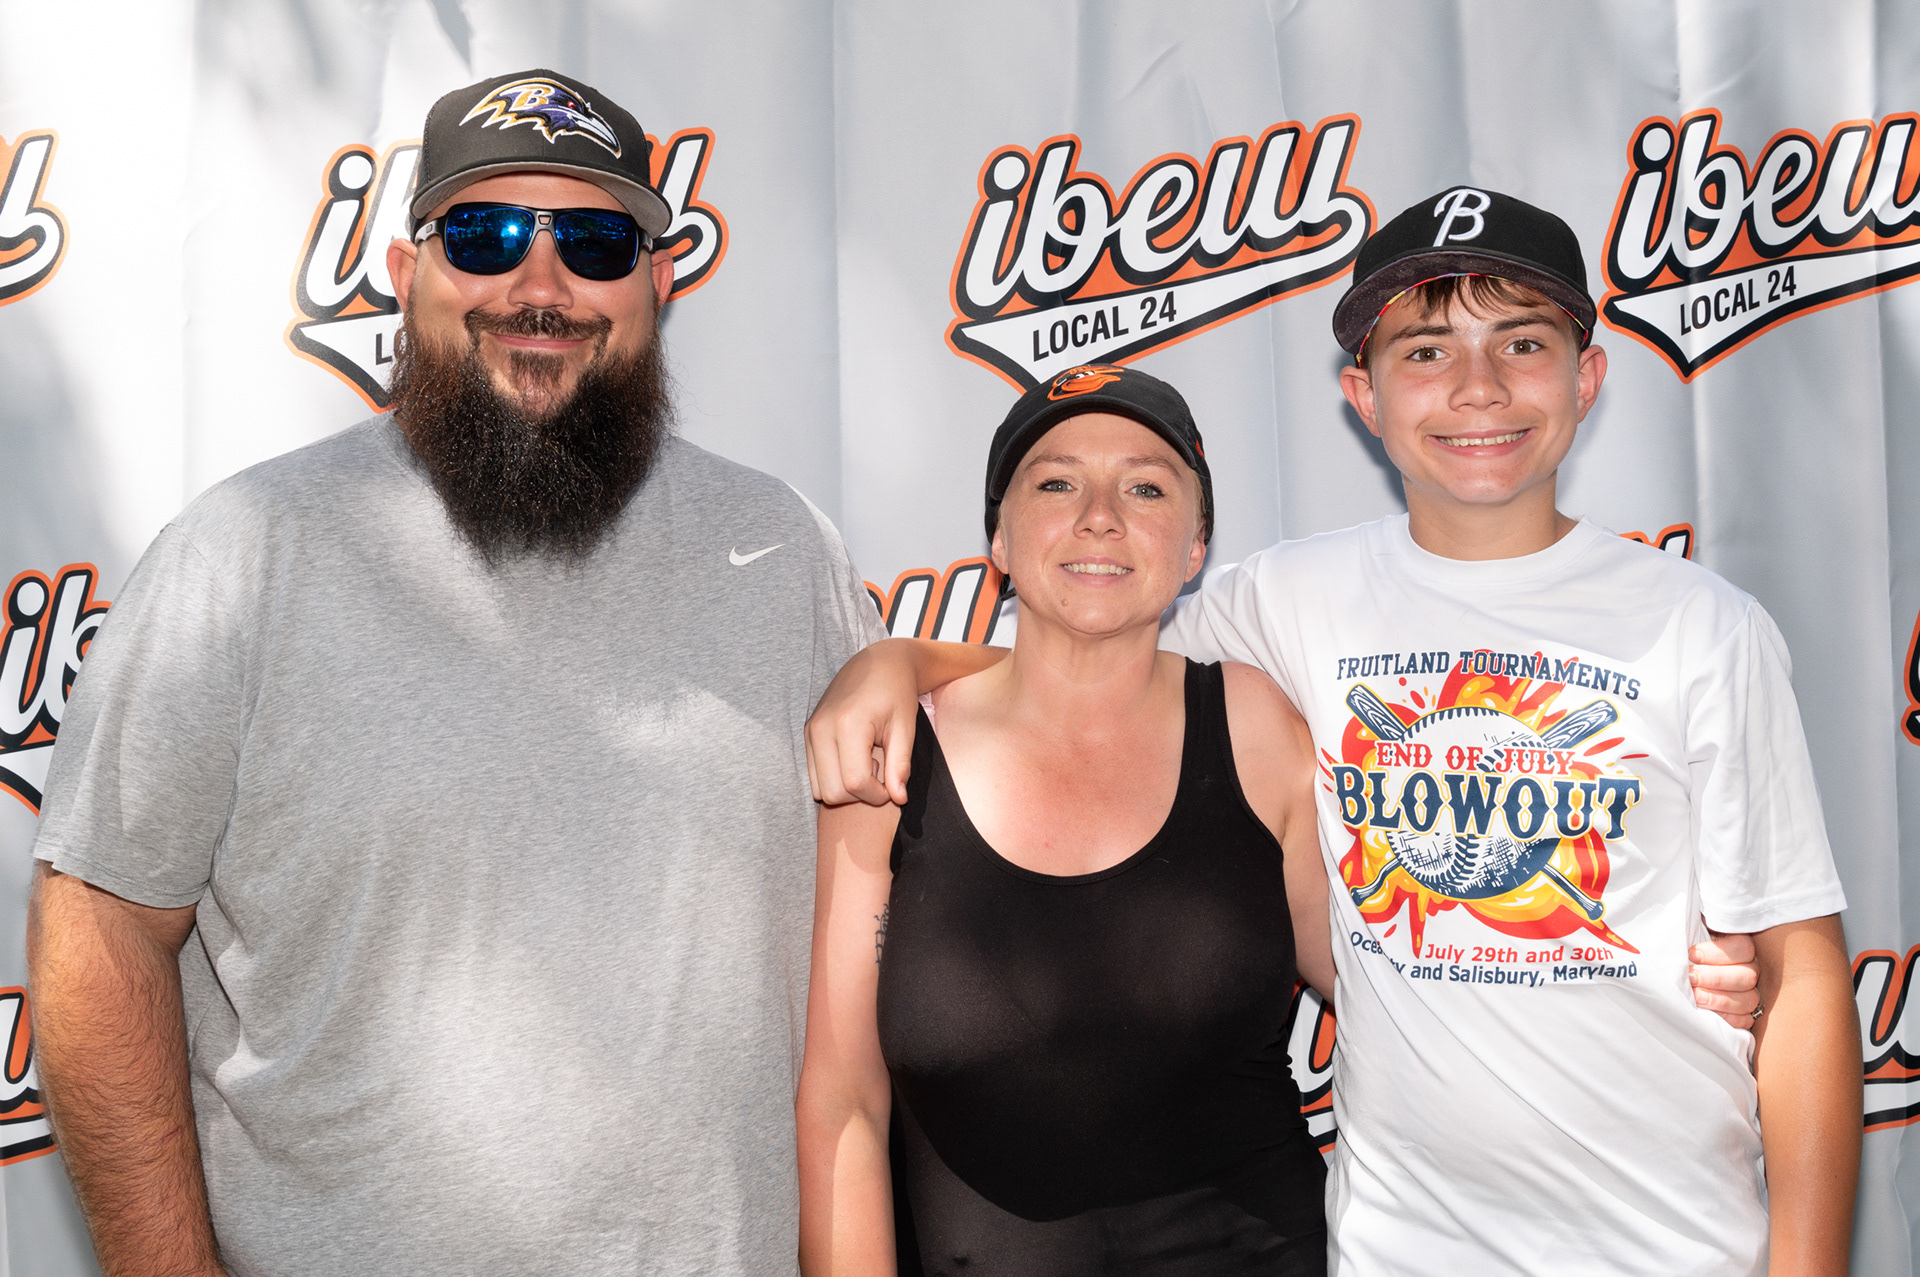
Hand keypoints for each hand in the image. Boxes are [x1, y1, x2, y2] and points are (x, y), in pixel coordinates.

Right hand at [807, 640, 923, 805]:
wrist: (878, 663)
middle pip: (833, 792)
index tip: (893, 786)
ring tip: (866, 765)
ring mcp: (811, 731)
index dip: (877, 794)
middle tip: (881, 772)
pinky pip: (814, 776)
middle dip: (860, 794)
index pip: (855, 782)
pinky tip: (854, 761)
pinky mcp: (808, 734)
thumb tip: (898, 799)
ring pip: (819, 789)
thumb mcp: (905, 728)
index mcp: (848, 724)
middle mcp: (822, 728)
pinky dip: (834, 779)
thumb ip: (900, 765)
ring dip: (845, 789)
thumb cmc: (897, 693)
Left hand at [1689, 929, 1759, 1028]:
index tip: (1692, 954)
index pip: (1743, 948)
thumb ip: (1693, 927)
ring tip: (1696, 997)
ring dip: (1720, 1000)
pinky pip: (1746, 1020)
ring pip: (1749, 999)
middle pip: (1747, 976)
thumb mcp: (1690, 930)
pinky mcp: (1744, 1012)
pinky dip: (1728, 1018)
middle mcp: (1750, 967)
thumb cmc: (1685, 945)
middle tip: (1691, 977)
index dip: (1718, 953)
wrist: (1681, 965)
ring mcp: (1750, 991)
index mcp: (1739, 943)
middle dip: (1716, 978)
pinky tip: (1709, 1013)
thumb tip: (1683, 934)